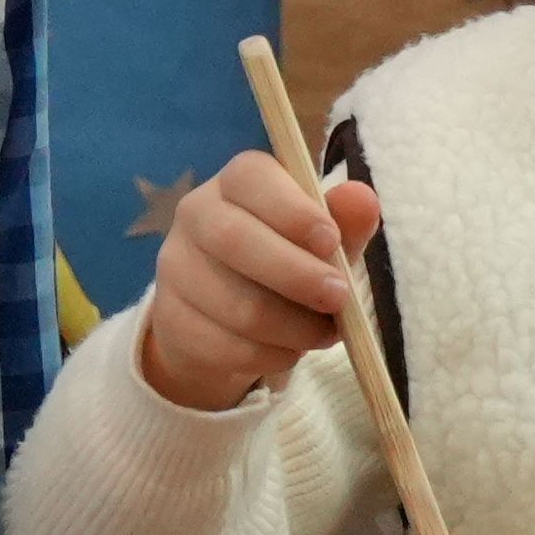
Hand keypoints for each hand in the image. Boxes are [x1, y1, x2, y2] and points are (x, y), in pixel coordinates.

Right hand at [135, 156, 381, 414]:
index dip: (293, 211)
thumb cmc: (287, 259)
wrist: (226, 315)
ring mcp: (175, 268)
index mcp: (237, 181)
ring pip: (235, 305)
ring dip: (292, 327)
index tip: (331, 241)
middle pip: (235, 240)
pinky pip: (224, 345)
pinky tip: (290, 351)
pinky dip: (269, 355)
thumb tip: (364, 199)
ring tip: (325, 333)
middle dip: (296, 274)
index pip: (252, 179)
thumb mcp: (323, 240)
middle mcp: (196, 214)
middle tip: (340, 298)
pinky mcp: (170, 319)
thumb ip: (345, 221)